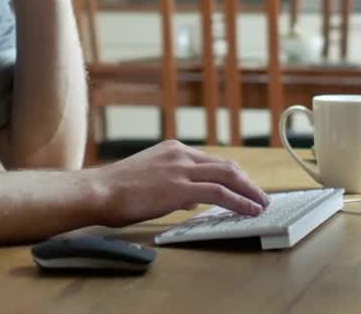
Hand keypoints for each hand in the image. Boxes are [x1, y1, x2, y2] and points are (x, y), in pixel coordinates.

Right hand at [86, 140, 270, 226]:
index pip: (212, 161)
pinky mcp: (180, 188)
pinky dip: (240, 201)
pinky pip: (220, 193)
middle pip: (226, 165)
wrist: (98, 191)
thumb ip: (173, 185)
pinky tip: (249, 210)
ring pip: (228, 176)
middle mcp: (180, 154)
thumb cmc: (116, 190)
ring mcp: (181, 169)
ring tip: (262, 204)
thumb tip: (191, 199)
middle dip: (248, 182)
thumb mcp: (149, 179)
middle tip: (261, 196)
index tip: (245, 186)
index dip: (233, 175)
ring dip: (250, 191)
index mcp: (173, 150)